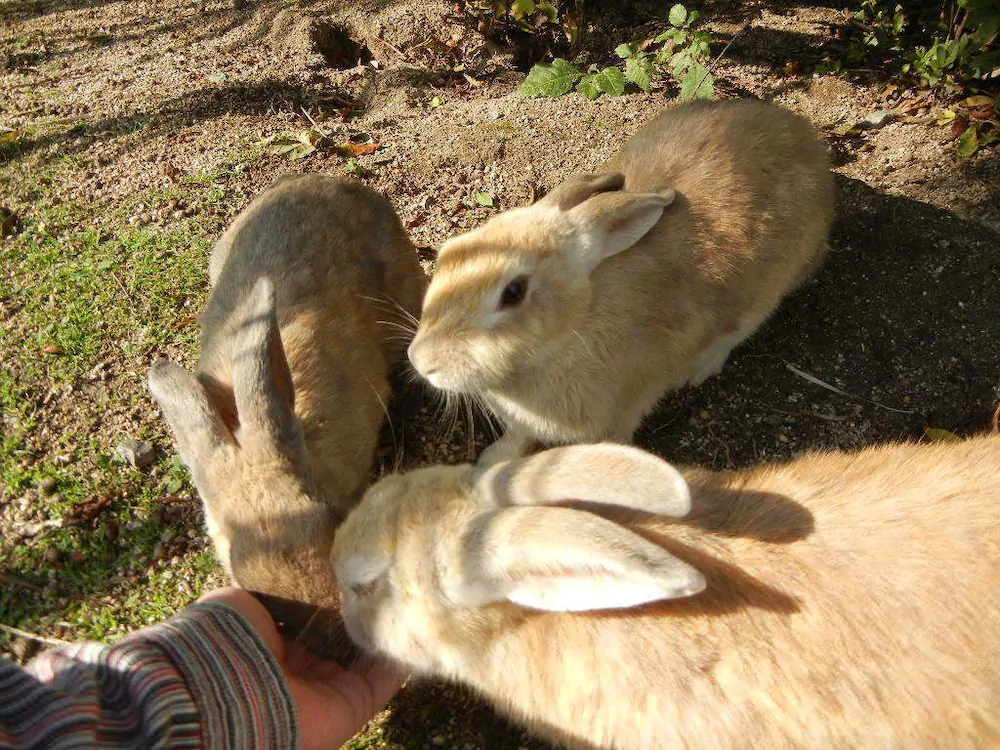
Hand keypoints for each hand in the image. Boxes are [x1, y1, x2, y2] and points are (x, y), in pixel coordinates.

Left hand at [198, 588, 402, 749]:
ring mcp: (331, 689)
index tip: (353, 564)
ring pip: (370, 656)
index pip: (315, 616)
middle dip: (365, 608)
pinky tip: (413, 618)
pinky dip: (401, 654)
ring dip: (387, 627)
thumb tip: (302, 573)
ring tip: (407, 589)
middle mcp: (305, 668)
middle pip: (346, 636)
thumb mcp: (242, 603)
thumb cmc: (224, 644)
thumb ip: (275, 591)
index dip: (335, 593)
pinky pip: (386, 680)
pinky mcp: (355, 705)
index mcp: (275, 645)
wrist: (221, 696)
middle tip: (386, 573)